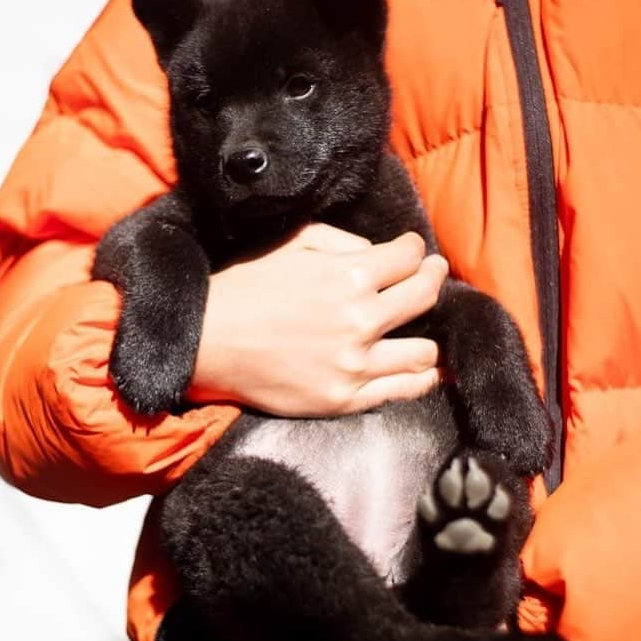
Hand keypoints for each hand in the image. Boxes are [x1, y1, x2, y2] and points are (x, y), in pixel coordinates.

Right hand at [188, 223, 448, 415]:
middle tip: (431, 276)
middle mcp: (359, 320)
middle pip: (425, 296)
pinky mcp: (343, 399)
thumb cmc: (245, 288)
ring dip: (428, 336)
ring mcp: (354, 364)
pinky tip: (420, 369)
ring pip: (424, 351)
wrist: (207, 343)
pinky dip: (419, 378)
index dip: (415, 250)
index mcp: (348, 275)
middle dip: (433, 279)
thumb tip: (378, 253)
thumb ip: (342, 241)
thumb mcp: (290, 243)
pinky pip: (403, 390)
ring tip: (421, 331)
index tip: (412, 253)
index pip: (409, 257)